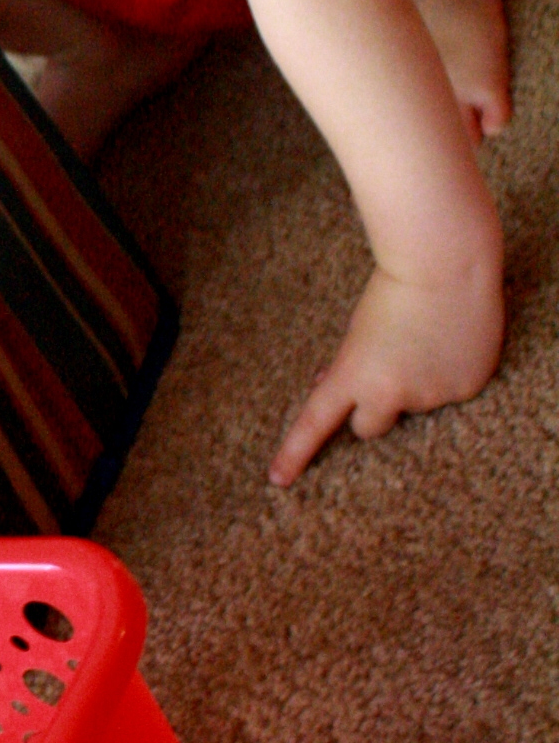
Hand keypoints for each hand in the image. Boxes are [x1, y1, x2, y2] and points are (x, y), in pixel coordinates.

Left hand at [269, 257, 503, 485]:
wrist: (447, 262)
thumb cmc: (395, 289)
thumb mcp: (357, 330)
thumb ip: (347, 367)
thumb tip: (329, 389)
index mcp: (353, 375)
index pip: (316, 422)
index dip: (295, 453)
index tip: (277, 480)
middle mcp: (390, 393)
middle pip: (368, 428)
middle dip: (372, 407)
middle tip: (387, 366)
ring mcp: (430, 395)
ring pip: (414, 407)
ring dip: (416, 384)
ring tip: (426, 340)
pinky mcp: (466, 389)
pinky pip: (451, 392)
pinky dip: (450, 374)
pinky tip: (453, 342)